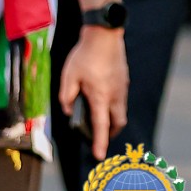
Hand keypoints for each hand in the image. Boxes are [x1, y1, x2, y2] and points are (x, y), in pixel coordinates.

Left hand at [59, 28, 127, 160]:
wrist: (104, 34)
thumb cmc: (85, 55)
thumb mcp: (68, 77)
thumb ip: (66, 97)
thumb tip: (68, 111)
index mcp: (100, 97)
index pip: (101, 126)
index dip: (99, 143)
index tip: (99, 156)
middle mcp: (115, 95)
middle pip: (117, 122)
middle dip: (110, 134)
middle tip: (100, 138)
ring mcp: (122, 87)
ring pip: (121, 111)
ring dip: (112, 119)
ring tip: (99, 119)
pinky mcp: (124, 79)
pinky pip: (121, 99)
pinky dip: (113, 106)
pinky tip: (102, 98)